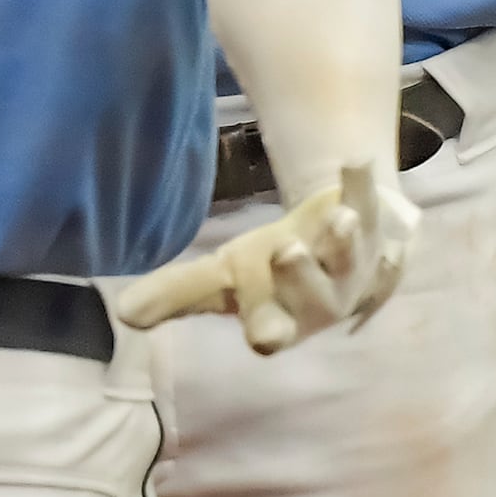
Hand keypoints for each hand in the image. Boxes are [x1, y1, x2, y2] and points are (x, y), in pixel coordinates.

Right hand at [116, 162, 418, 353]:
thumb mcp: (227, 276)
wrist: (333, 238)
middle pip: (315, 293)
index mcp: (282, 318)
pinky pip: (370, 202)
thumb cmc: (275, 269)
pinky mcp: (372, 222)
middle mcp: (323, 299)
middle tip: (286, 251)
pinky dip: (363, 183)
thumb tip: (123, 313)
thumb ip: (179, 292)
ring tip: (338, 216)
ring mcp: (354, 261)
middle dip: (302, 274)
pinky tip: (356, 161)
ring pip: (349, 254)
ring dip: (343, 238)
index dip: (269, 332)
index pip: (273, 333)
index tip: (261, 334)